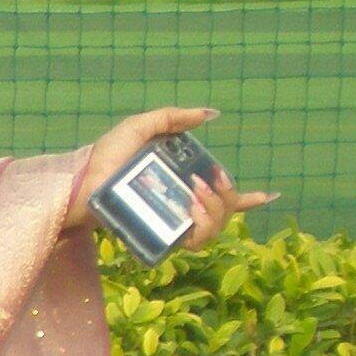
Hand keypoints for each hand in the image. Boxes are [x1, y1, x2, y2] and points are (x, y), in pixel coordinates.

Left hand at [62, 103, 277, 249]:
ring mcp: (172, 224)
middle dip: (228, 195)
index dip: (250, 200)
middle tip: (209, 179)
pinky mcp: (162, 238)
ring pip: (216, 228)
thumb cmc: (105, 157)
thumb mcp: (141, 127)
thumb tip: (211, 114)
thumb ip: (174, 118)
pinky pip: (197, 241)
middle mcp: (181, 207)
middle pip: (225, 211)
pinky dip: (204, 224)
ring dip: (216, 209)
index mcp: (180, 184)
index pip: (222, 197)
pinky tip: (194, 207)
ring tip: (195, 192)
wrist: (83, 181)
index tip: (272, 195)